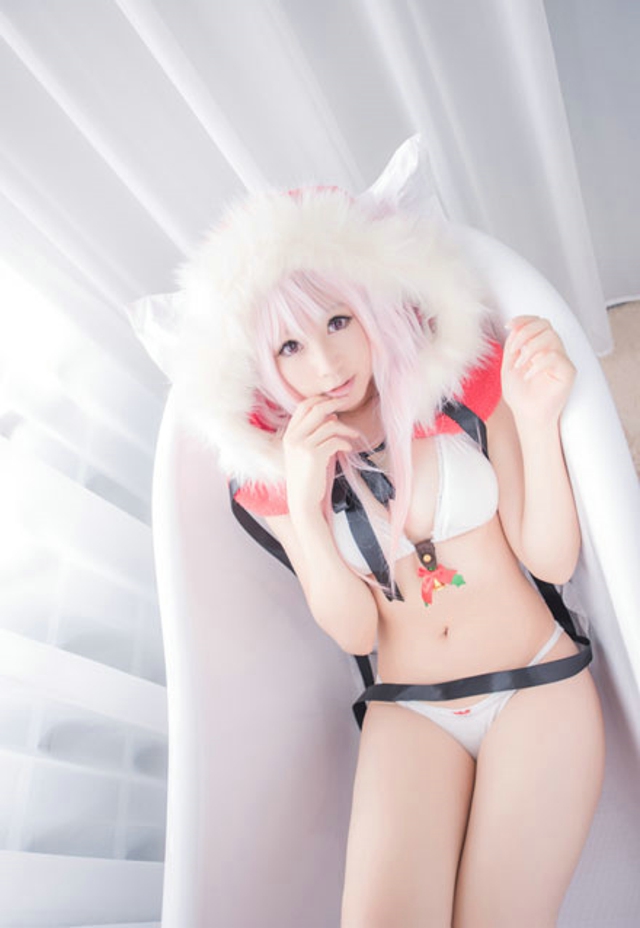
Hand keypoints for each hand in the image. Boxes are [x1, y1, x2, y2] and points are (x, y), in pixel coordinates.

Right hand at [282, 396, 360, 514]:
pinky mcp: (314, 455)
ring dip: (346, 428)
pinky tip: (348, 448)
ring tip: (353, 436)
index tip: (336, 400)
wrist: (302, 500)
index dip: (321, 399)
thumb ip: (314, 433)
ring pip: (330, 424)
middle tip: (348, 403)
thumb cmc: (307, 476)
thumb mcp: (305, 451)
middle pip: (316, 408)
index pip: (303, 405)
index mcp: (289, 434)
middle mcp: (293, 437)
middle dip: (335, 403)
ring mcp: (302, 445)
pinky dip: (345, 443)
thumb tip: (331, 415)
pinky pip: (335, 440)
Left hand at [501, 315, 575, 424]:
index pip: (537, 322)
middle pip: (545, 325)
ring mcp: (561, 360)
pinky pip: (556, 357)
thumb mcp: (508, 364)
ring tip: (520, 365)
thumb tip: (516, 327)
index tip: (509, 326)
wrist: (526, 413)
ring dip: (531, 348)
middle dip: (525, 333)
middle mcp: (552, 350)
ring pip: (551, 337)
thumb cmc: (519, 393)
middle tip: (514, 351)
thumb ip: (512, 344)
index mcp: (539, 346)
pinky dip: (538, 364)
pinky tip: (528, 375)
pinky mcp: (568, 372)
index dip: (523, 319)